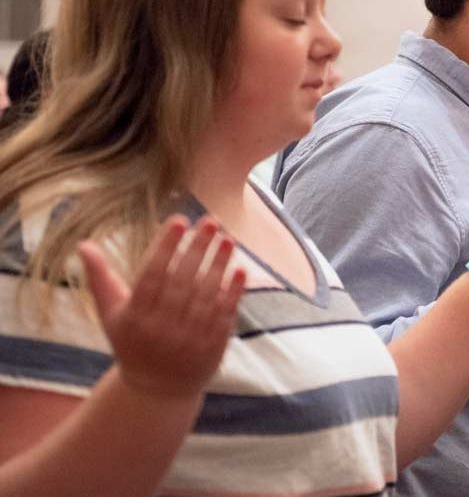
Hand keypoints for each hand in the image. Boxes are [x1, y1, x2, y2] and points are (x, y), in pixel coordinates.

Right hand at [80, 216, 245, 399]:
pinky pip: (224, 316)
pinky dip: (233, 293)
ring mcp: (188, 339)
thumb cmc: (132, 342)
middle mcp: (161, 329)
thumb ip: (100, 278)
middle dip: (197, 249)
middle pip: (182, 282)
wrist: (156, 391)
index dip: (165, 247)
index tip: (179, 220)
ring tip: (228, 239)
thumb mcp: (112, 314)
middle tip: (210, 221)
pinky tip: (241, 269)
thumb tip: (84, 244)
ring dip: (219, 265)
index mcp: (134, 318)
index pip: (151, 276)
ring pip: (206, 296)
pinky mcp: (212, 347)